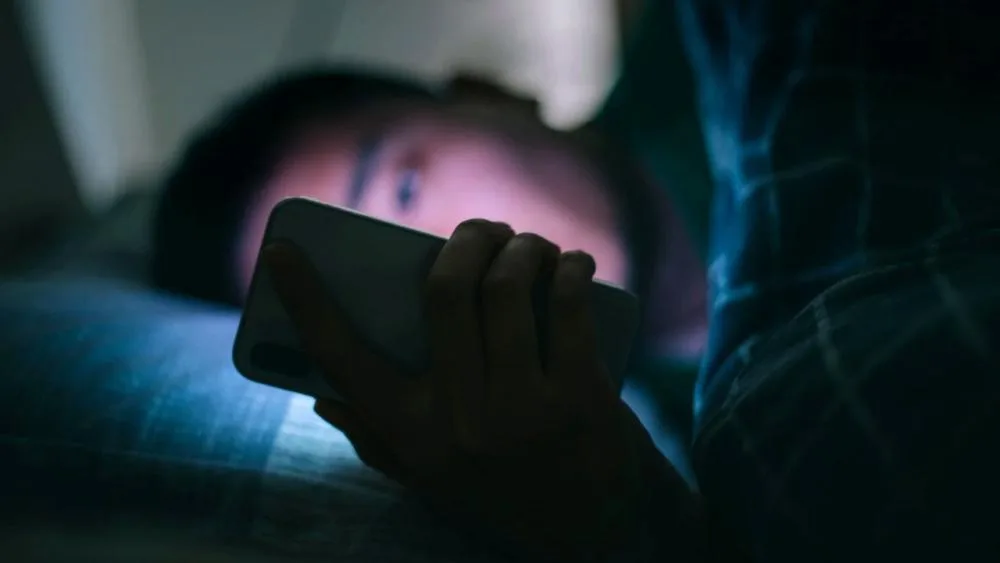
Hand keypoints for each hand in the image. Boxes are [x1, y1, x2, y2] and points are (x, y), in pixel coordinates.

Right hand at [263, 219, 694, 560]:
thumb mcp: (430, 478)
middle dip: (466, 240)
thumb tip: (320, 395)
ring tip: (528, 247)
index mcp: (411, 435)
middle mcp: (459, 421)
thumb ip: (377, 437)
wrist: (596, 533)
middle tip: (482, 234)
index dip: (305, 300)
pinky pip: (567, 306)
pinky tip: (571, 264)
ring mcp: (522, 408)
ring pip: (506, 289)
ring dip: (521, 248)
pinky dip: (570, 269)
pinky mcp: (580, 397)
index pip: (341, 359)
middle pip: (445, 291)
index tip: (279, 251)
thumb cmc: (504, 493)